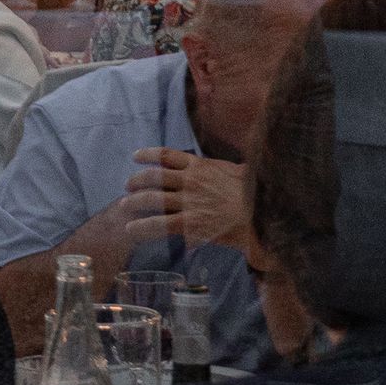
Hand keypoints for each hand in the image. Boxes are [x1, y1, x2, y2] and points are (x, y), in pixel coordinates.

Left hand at [119, 147, 248, 251]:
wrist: (262, 213)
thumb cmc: (256, 194)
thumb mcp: (239, 172)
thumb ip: (223, 171)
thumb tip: (224, 171)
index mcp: (201, 166)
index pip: (168, 155)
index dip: (148, 154)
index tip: (136, 156)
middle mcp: (190, 181)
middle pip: (154, 177)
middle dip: (137, 181)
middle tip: (128, 186)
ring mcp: (188, 202)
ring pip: (152, 199)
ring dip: (134, 202)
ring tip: (123, 206)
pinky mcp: (189, 223)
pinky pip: (159, 224)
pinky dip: (142, 226)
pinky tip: (131, 229)